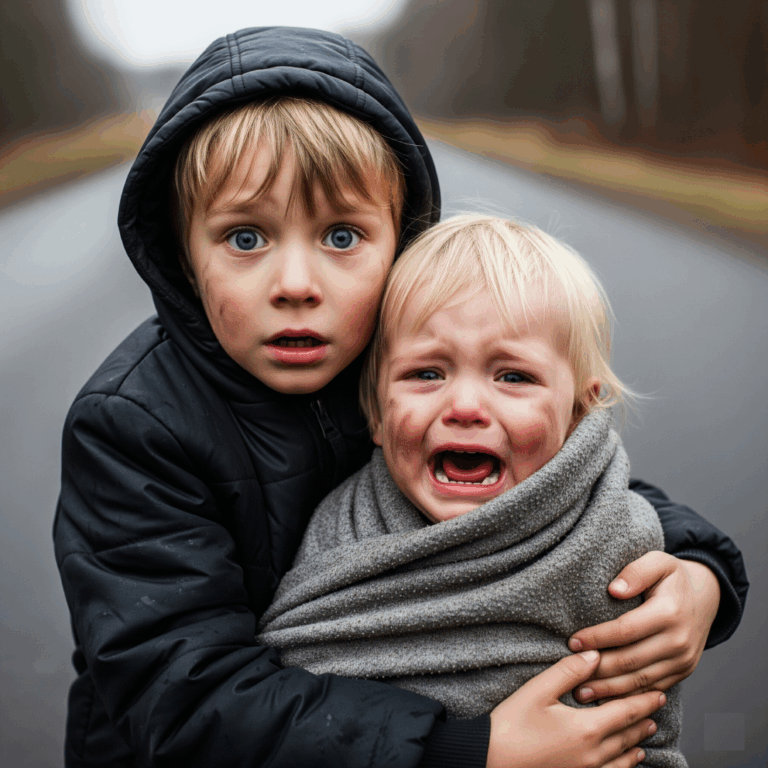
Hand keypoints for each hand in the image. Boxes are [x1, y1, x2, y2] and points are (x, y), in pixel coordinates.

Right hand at [488, 650, 663, 767]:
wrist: (490, 759)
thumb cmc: (511, 725)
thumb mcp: (538, 690)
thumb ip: (568, 671)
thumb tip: (594, 655)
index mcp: (586, 729)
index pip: (625, 712)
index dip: (643, 701)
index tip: (659, 692)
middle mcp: (593, 754)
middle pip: (628, 735)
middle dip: (644, 718)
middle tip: (656, 706)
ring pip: (623, 758)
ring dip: (637, 742)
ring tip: (647, 731)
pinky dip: (625, 765)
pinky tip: (627, 761)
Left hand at [568, 552, 719, 702]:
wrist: (705, 596)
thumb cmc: (672, 578)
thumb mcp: (657, 561)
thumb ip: (635, 572)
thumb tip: (614, 590)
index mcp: (670, 612)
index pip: (625, 630)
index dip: (597, 638)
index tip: (573, 641)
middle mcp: (679, 641)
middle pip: (630, 661)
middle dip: (597, 669)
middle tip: (570, 673)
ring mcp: (683, 661)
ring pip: (640, 681)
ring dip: (609, 690)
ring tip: (581, 692)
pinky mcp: (682, 672)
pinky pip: (652, 689)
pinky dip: (628, 697)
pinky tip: (606, 698)